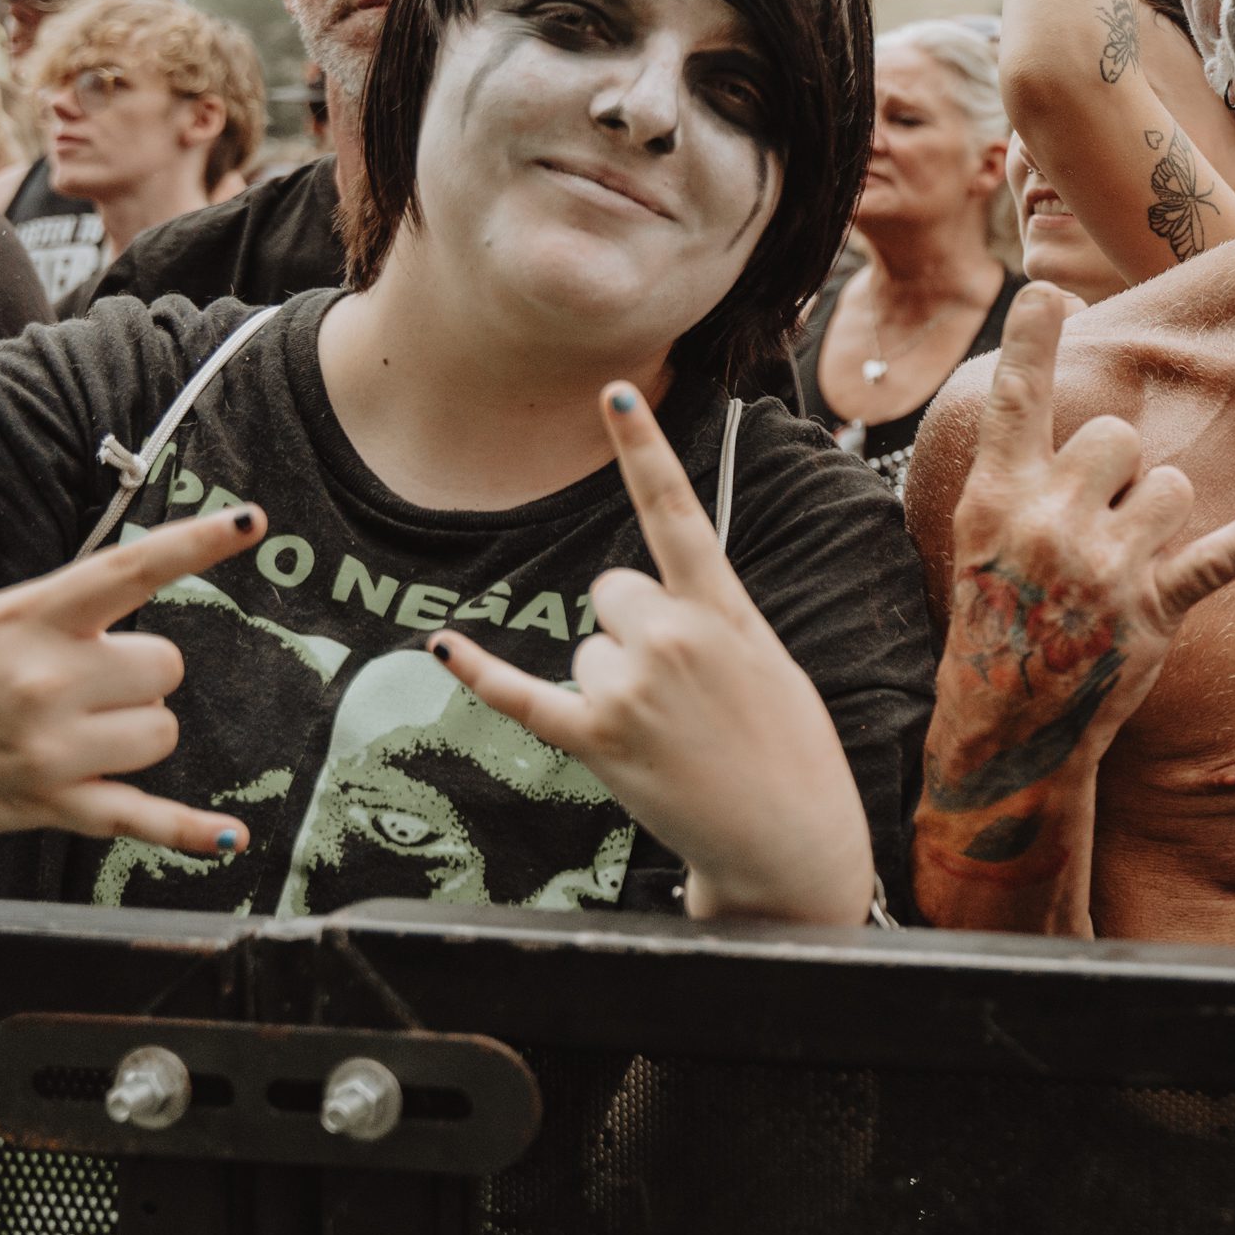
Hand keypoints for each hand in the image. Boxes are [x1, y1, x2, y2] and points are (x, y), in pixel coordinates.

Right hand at [0, 508, 265, 856]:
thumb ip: (69, 620)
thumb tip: (142, 637)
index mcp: (32, 618)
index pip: (132, 569)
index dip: (198, 543)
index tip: (251, 522)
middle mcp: (47, 679)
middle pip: (165, 668)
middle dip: (137, 677)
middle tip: (77, 685)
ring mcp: (50, 746)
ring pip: (162, 731)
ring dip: (133, 731)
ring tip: (69, 731)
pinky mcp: (48, 802)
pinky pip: (139, 816)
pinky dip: (188, 832)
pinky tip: (230, 839)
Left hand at [433, 386, 868, 924]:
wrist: (791, 840)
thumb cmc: (788, 750)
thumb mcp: (768, 662)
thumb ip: (708, 617)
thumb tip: (635, 604)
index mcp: (725, 611)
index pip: (677, 513)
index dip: (645, 449)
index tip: (615, 393)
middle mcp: (673, 639)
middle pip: (612, 591)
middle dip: (635, 631)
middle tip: (685, 693)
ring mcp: (631, 689)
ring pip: (586, 650)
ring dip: (614, 688)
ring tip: (669, 734)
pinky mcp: (596, 739)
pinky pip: (524, 694)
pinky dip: (482, 673)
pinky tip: (444, 645)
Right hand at [918, 286, 1234, 873]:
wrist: (1008, 728)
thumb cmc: (999, 616)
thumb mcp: (983, 539)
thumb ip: (1026, 473)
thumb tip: (1091, 414)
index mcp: (997, 500)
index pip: (1017, 405)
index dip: (1030, 345)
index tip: (1047, 293)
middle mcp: (1050, 524)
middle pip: (1115, 434)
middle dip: (1116, 465)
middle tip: (1091, 521)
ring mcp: (1105, 568)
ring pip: (1170, 484)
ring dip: (1158, 512)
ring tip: (1124, 559)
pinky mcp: (1154, 609)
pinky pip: (1216, 557)